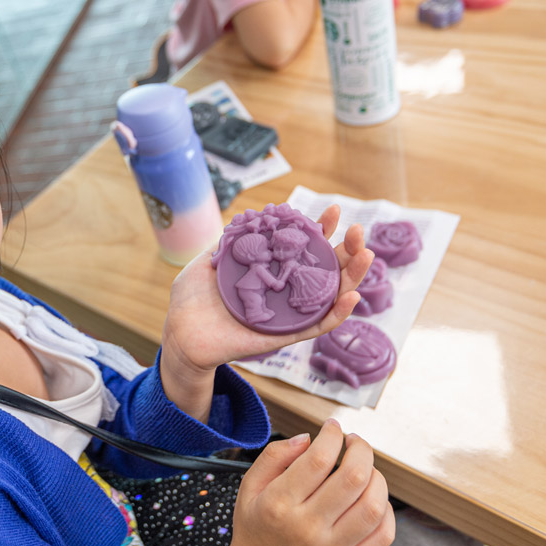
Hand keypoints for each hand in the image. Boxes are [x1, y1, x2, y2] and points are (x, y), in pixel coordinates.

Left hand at [162, 204, 371, 372]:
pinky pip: (318, 325)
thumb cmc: (192, 299)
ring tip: (365, 256)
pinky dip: (338, 313)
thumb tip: (252, 219)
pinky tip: (350, 295)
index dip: (321, 229)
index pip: (303, 246)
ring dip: (353, 276)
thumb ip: (232, 240)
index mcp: (271, 269)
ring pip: (331, 295)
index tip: (333, 210)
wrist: (180, 332)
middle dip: (347, 249)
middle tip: (358, 231)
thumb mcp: (208, 260)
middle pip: (327, 268)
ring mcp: (289, 312)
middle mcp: (285, 289)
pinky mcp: (286, 335)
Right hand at [227, 420, 394, 545]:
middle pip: (353, 477)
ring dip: (376, 477)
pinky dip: (386, 510)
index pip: (319, 459)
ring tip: (364, 468)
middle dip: (360, 449)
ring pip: (373, 505)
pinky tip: (371, 497)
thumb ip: (273, 456)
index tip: (332, 428)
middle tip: (353, 442)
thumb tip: (307, 438)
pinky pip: (382, 534)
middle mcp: (309, 527)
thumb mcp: (249, 487)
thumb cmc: (255, 527)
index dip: (332, 435)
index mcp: (280, 504)